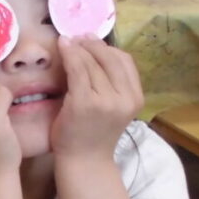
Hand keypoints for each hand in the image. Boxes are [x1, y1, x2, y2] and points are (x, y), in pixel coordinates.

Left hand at [50, 36, 142, 162]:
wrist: (84, 161)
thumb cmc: (93, 134)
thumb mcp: (113, 107)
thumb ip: (112, 84)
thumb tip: (97, 50)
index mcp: (136, 98)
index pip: (125, 61)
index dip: (107, 48)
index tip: (91, 41)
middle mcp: (125, 98)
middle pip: (110, 58)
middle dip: (92, 44)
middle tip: (78, 37)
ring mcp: (106, 100)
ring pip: (92, 62)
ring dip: (78, 47)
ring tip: (68, 41)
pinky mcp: (84, 102)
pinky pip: (77, 69)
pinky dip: (69, 54)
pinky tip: (62, 46)